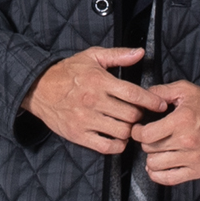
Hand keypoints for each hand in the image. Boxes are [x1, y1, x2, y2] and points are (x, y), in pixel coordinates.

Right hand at [21, 47, 166, 154]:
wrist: (38, 88)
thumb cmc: (67, 72)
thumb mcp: (92, 57)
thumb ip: (118, 55)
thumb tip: (140, 53)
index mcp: (99, 81)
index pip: (133, 94)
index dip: (151, 101)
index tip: (160, 105)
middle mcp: (93, 101)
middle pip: (130, 115)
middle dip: (139, 115)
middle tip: (138, 113)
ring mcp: (85, 120)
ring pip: (121, 131)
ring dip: (129, 130)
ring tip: (127, 124)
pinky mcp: (78, 135)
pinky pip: (106, 147)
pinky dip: (118, 145)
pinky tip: (118, 137)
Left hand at [131, 81, 199, 185]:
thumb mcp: (187, 90)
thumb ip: (162, 91)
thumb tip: (143, 96)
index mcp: (182, 121)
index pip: (145, 135)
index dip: (136, 132)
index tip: (138, 129)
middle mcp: (186, 142)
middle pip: (149, 149)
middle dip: (146, 142)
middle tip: (151, 136)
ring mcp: (193, 159)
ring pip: (155, 165)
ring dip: (152, 157)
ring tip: (157, 149)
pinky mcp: (199, 171)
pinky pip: (169, 179)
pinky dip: (158, 174)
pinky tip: (159, 165)